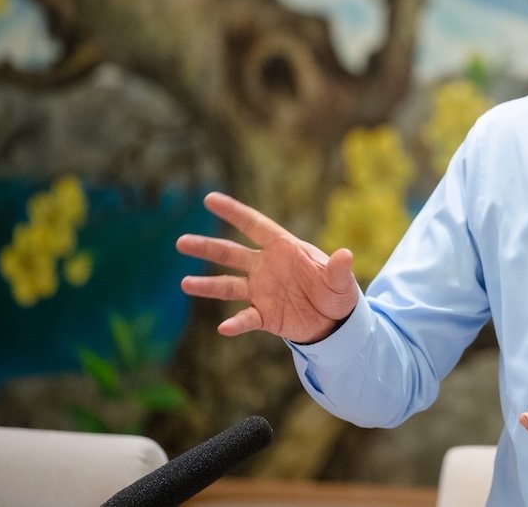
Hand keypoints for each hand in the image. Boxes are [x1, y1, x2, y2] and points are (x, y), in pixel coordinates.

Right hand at [176, 191, 357, 343]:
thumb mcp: (341, 281)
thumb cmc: (337, 292)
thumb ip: (339, 269)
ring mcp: (262, 290)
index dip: (234, 212)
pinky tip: (224, 328)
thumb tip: (345, 255)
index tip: (210, 199)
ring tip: (186, 283)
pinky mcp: (263, 315)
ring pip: (229, 284)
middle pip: (231, 254)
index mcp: (285, 249)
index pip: (255, 226)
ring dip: (208, 285)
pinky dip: (236, 323)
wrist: (334, 322)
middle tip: (181, 242)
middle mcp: (266, 267)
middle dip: (207, 248)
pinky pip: (245, 317)